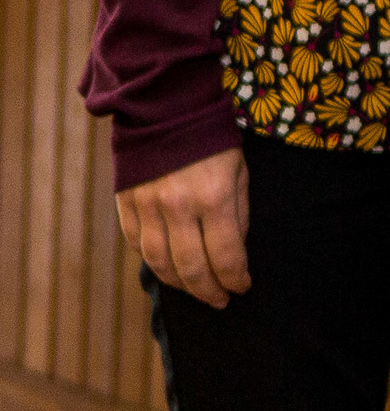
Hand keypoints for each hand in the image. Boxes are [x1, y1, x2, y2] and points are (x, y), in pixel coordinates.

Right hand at [114, 145, 251, 306]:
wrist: (165, 109)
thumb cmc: (212, 140)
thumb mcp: (239, 172)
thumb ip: (238, 213)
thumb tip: (235, 250)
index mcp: (213, 198)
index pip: (226, 255)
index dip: (235, 278)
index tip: (242, 287)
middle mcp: (177, 207)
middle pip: (190, 267)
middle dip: (208, 290)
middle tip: (219, 301)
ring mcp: (147, 207)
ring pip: (159, 263)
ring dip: (178, 284)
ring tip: (195, 290)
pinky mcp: (126, 204)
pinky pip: (137, 244)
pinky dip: (152, 262)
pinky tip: (167, 267)